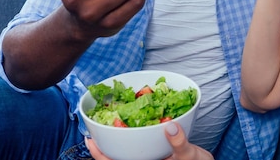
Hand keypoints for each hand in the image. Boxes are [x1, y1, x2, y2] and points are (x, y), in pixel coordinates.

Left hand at [84, 122, 212, 159]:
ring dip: (117, 139)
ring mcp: (149, 158)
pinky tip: (132, 125)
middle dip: (104, 143)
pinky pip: (138, 147)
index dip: (100, 154)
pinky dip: (132, 136)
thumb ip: (179, 142)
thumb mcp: (189, 156)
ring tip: (108, 123)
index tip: (90, 140)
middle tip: (94, 127)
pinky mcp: (155, 154)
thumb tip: (171, 126)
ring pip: (125, 152)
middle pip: (116, 157)